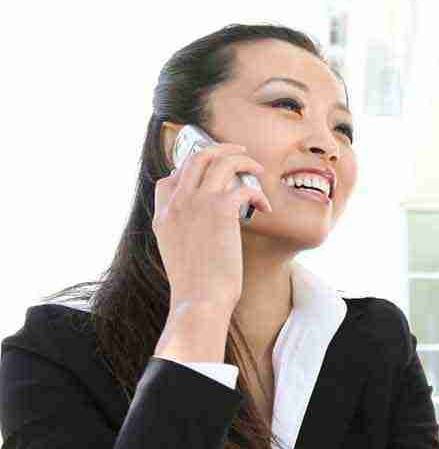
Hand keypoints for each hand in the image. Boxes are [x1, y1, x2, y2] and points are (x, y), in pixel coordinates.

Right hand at [153, 143, 269, 314]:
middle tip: (240, 152)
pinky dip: (259, 194)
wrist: (200, 300)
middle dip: (221, 149)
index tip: (212, 172)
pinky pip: (245, 187)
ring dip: (244, 161)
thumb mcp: (177, 255)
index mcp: (163, 215)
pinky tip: (265, 207)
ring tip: (258, 170)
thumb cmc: (196, 286)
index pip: (171, 178)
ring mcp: (197, 203)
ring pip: (221, 161)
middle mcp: (177, 203)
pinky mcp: (221, 209)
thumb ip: (184, 233)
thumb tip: (205, 229)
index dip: (193, 169)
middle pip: (197, 158)